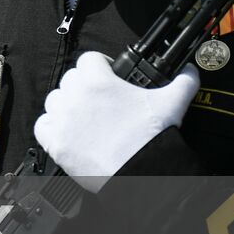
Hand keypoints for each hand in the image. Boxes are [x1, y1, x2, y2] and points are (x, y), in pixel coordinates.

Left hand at [33, 50, 199, 188]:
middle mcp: (75, 96)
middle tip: (98, 101)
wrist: (144, 172)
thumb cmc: (153, 138)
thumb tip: (190, 71)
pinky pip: (42, 126)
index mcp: (98, 81)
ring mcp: (63, 119)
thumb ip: (183, 81)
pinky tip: (68, 132)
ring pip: (54, 101)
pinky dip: (52, 128)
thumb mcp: (173, 102)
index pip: (88, 60)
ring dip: (66, 106)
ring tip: (84, 117)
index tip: (107, 73)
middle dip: (83, 87)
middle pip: (70, 80)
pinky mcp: (56, 142)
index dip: (99, 66)